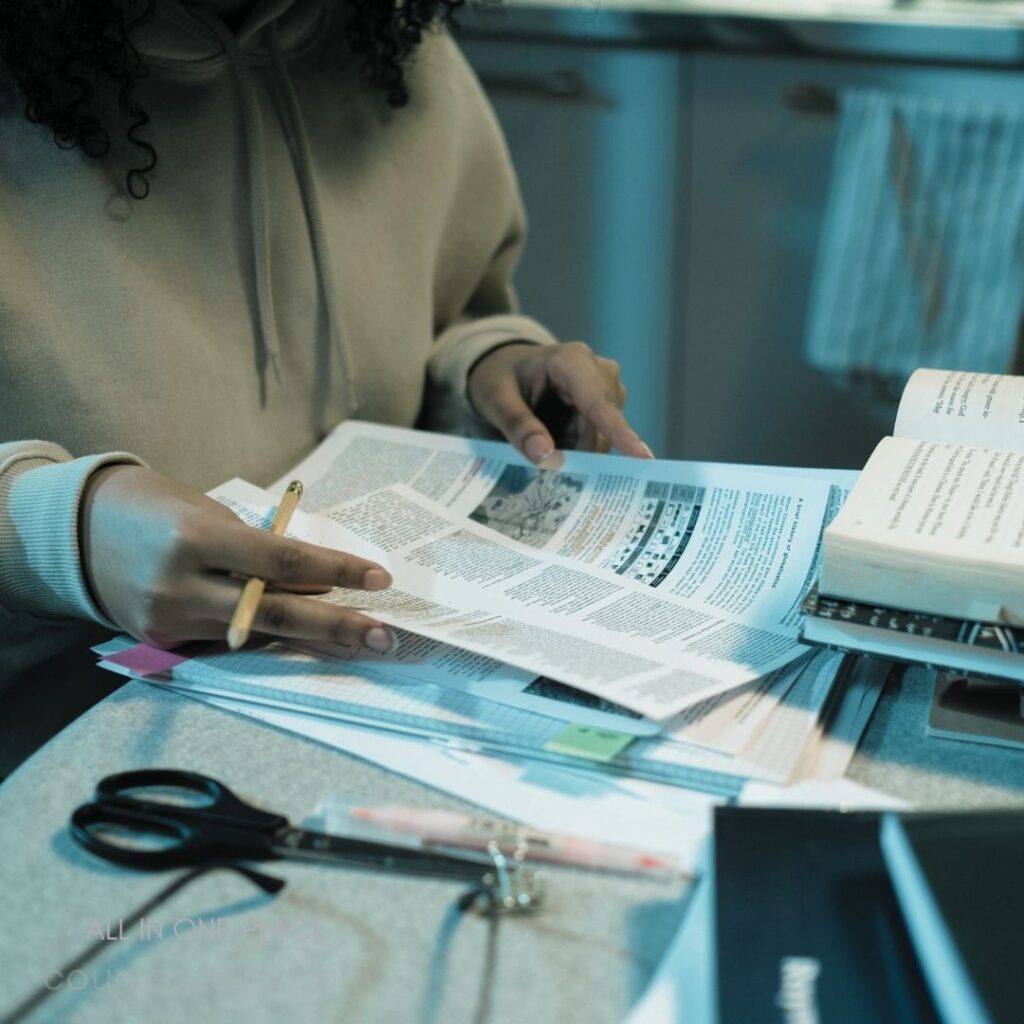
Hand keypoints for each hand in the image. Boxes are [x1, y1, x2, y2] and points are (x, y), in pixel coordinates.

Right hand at [80, 465, 395, 650]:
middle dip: (336, 627)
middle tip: (384, 635)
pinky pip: (226, 643)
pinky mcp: (160, 642)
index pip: (282, 562)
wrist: (80, 529)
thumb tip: (317, 586)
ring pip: (255, 636)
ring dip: (311, 640)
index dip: (334, 572)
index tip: (377, 578)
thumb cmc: (160, 507)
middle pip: (275, 613)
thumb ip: (259, 552)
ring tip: (358, 642)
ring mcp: (167, 620)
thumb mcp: (213, 514)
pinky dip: (266, 640)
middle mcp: (180, 585)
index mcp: (196, 539)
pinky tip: (303, 642)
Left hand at [467, 341, 653, 463]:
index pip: (598, 403)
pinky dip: (574, 448)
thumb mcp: (496, 400)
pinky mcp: (606, 407)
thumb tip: (546, 456)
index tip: (644, 457)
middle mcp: (599, 372)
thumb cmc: (499, 378)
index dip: (620, 433)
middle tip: (540, 463)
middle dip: (574, 452)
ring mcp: (607, 390)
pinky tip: (553, 440)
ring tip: (540, 442)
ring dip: (571, 450)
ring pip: (600, 439)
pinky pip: (596, 441)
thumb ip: (518, 426)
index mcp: (572, 360)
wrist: (505, 369)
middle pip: (600, 429)